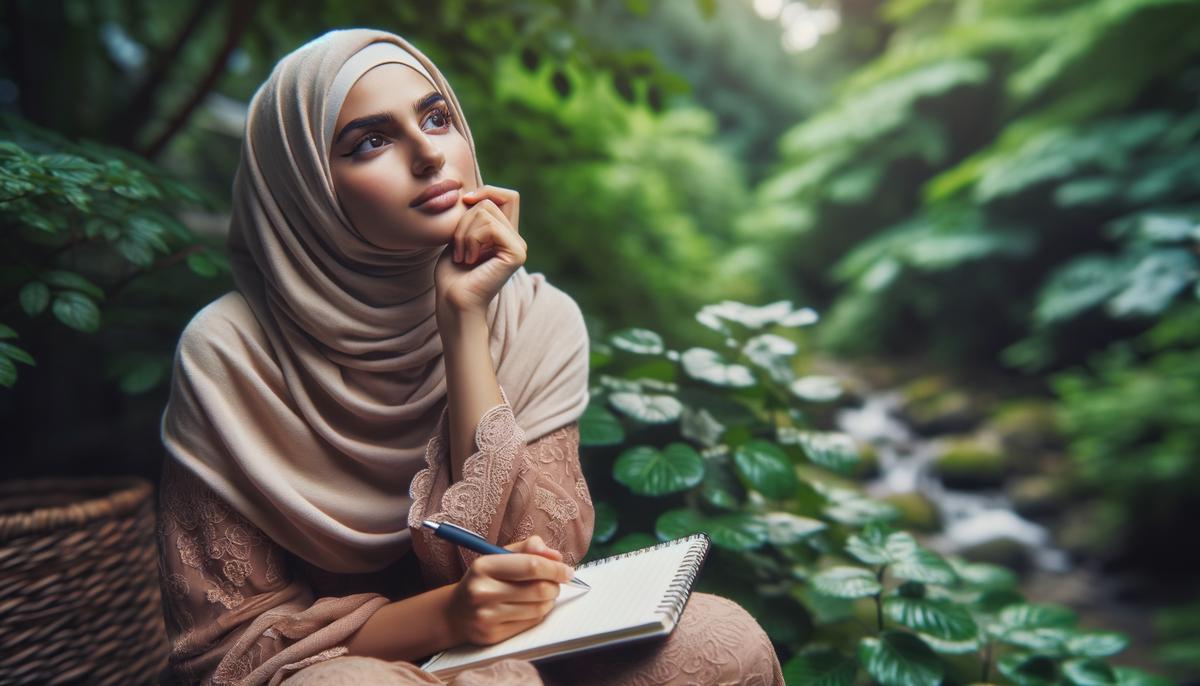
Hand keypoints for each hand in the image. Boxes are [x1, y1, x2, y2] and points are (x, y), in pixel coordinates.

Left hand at [434, 185, 525, 316]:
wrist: (454, 301)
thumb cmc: (452, 274)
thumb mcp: (460, 235)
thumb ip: (472, 216)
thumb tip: (474, 195)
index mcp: (506, 234)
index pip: (508, 196)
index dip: (487, 191)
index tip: (465, 201)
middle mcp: (516, 239)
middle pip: (490, 201)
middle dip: (464, 219)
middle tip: (459, 248)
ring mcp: (519, 246)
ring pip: (486, 211)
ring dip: (464, 232)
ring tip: (463, 256)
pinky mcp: (517, 253)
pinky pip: (490, 226)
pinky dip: (471, 240)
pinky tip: (469, 260)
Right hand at [444, 535, 572, 645]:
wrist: (455, 613)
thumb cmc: (484, 580)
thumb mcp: (499, 557)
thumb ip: (528, 548)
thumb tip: (556, 556)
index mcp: (484, 566)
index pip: (531, 566)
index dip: (555, 568)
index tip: (567, 570)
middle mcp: (483, 591)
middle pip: (539, 589)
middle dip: (555, 585)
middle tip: (556, 583)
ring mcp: (487, 616)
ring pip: (538, 608)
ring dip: (549, 600)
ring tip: (543, 594)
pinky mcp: (493, 635)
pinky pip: (531, 623)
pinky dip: (539, 613)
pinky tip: (531, 607)